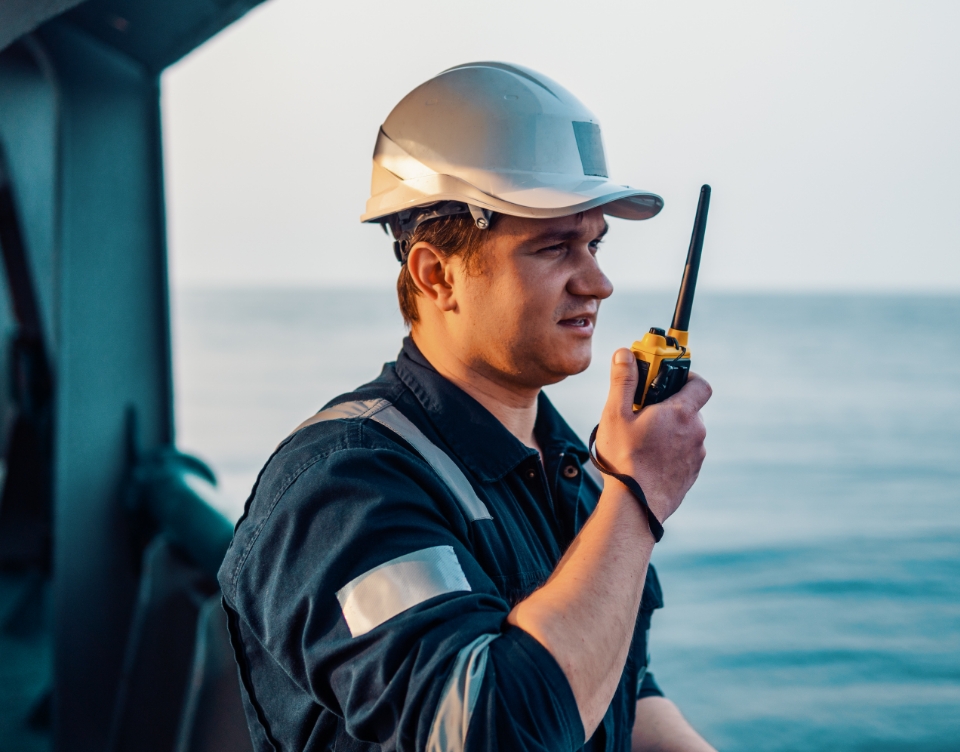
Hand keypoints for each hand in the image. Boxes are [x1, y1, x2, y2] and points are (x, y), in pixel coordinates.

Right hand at [595, 349, 710, 522]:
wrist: (636, 505)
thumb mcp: (616, 414)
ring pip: (687, 432)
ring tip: (643, 439)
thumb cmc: (625, 459)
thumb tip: (625, 353)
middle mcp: (696, 432)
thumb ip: (623, 380)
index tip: (665, 379)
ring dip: (671, 430)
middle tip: (643, 412)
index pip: (699, 383)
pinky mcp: (692, 473)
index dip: (686, 376)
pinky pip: (685, 453)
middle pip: (689, 408)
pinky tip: (650, 458)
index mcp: (681, 413)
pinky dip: (672, 450)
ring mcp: (697, 455)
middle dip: (669, 406)